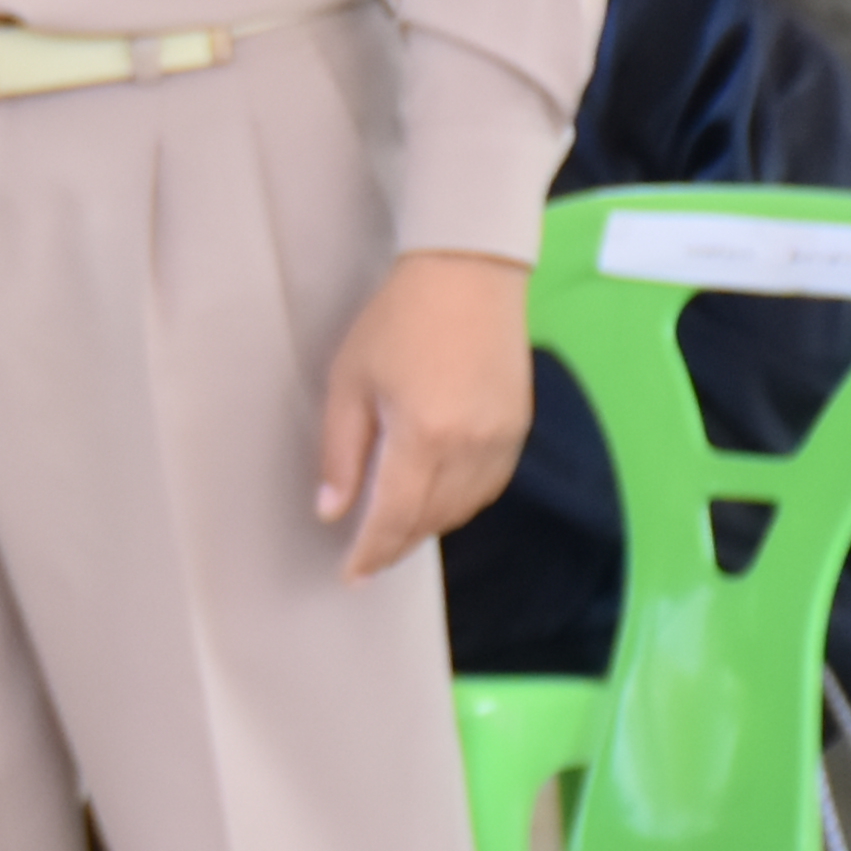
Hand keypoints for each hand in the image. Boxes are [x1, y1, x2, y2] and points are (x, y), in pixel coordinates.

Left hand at [314, 250, 534, 581]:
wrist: (468, 275)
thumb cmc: (397, 320)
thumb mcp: (350, 381)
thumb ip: (341, 452)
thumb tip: (332, 511)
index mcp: (424, 436)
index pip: (395, 516)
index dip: (372, 551)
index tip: (351, 576)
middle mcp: (470, 448)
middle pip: (431, 519)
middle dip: (397, 543)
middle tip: (368, 555)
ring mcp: (502, 441)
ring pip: (463, 509)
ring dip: (428, 525)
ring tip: (396, 527)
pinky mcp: (519, 429)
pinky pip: (488, 486)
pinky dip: (459, 502)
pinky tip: (435, 495)